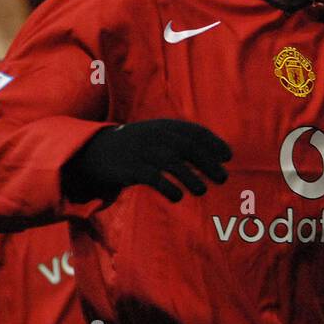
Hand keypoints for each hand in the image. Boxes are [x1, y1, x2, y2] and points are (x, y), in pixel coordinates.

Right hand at [62, 119, 231, 203]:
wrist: (95, 151)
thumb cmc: (136, 148)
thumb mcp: (157, 136)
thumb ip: (182, 142)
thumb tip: (215, 157)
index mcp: (164, 126)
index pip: (195, 131)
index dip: (214, 143)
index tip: (228, 156)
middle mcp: (155, 136)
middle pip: (188, 147)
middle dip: (208, 162)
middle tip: (223, 178)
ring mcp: (142, 151)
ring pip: (172, 162)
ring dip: (191, 177)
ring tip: (202, 190)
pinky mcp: (130, 168)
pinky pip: (153, 178)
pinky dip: (168, 187)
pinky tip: (178, 196)